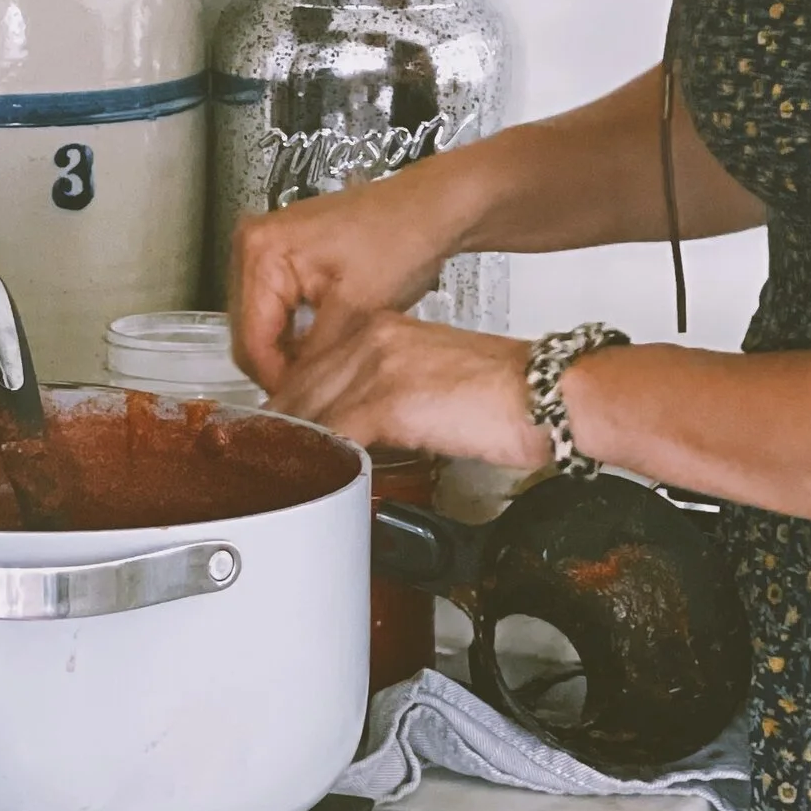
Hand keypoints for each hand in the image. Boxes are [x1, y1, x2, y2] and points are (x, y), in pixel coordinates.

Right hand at [228, 177, 458, 382]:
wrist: (430, 207)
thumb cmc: (399, 242)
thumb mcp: (357, 310)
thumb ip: (317, 358)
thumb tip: (297, 401)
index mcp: (261, 252)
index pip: (251, 339)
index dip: (276, 381)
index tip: (303, 413)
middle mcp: (252, 245)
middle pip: (249, 332)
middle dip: (279, 368)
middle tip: (316, 399)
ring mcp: (266, 247)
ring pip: (261, 324)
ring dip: (286, 353)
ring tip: (322, 377)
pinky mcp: (283, 255)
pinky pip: (275, 308)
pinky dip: (295, 333)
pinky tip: (321, 350)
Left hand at [273, 309, 549, 471]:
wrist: (548, 394)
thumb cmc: (507, 394)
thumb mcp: (434, 377)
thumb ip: (390, 392)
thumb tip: (361, 428)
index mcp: (383, 328)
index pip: (312, 364)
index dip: (287, 403)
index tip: (273, 429)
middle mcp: (374, 338)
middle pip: (300, 386)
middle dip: (278, 427)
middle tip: (262, 459)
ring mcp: (378, 366)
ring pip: (311, 410)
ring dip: (291, 448)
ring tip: (277, 477)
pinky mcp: (390, 401)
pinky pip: (337, 436)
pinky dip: (320, 462)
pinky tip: (314, 481)